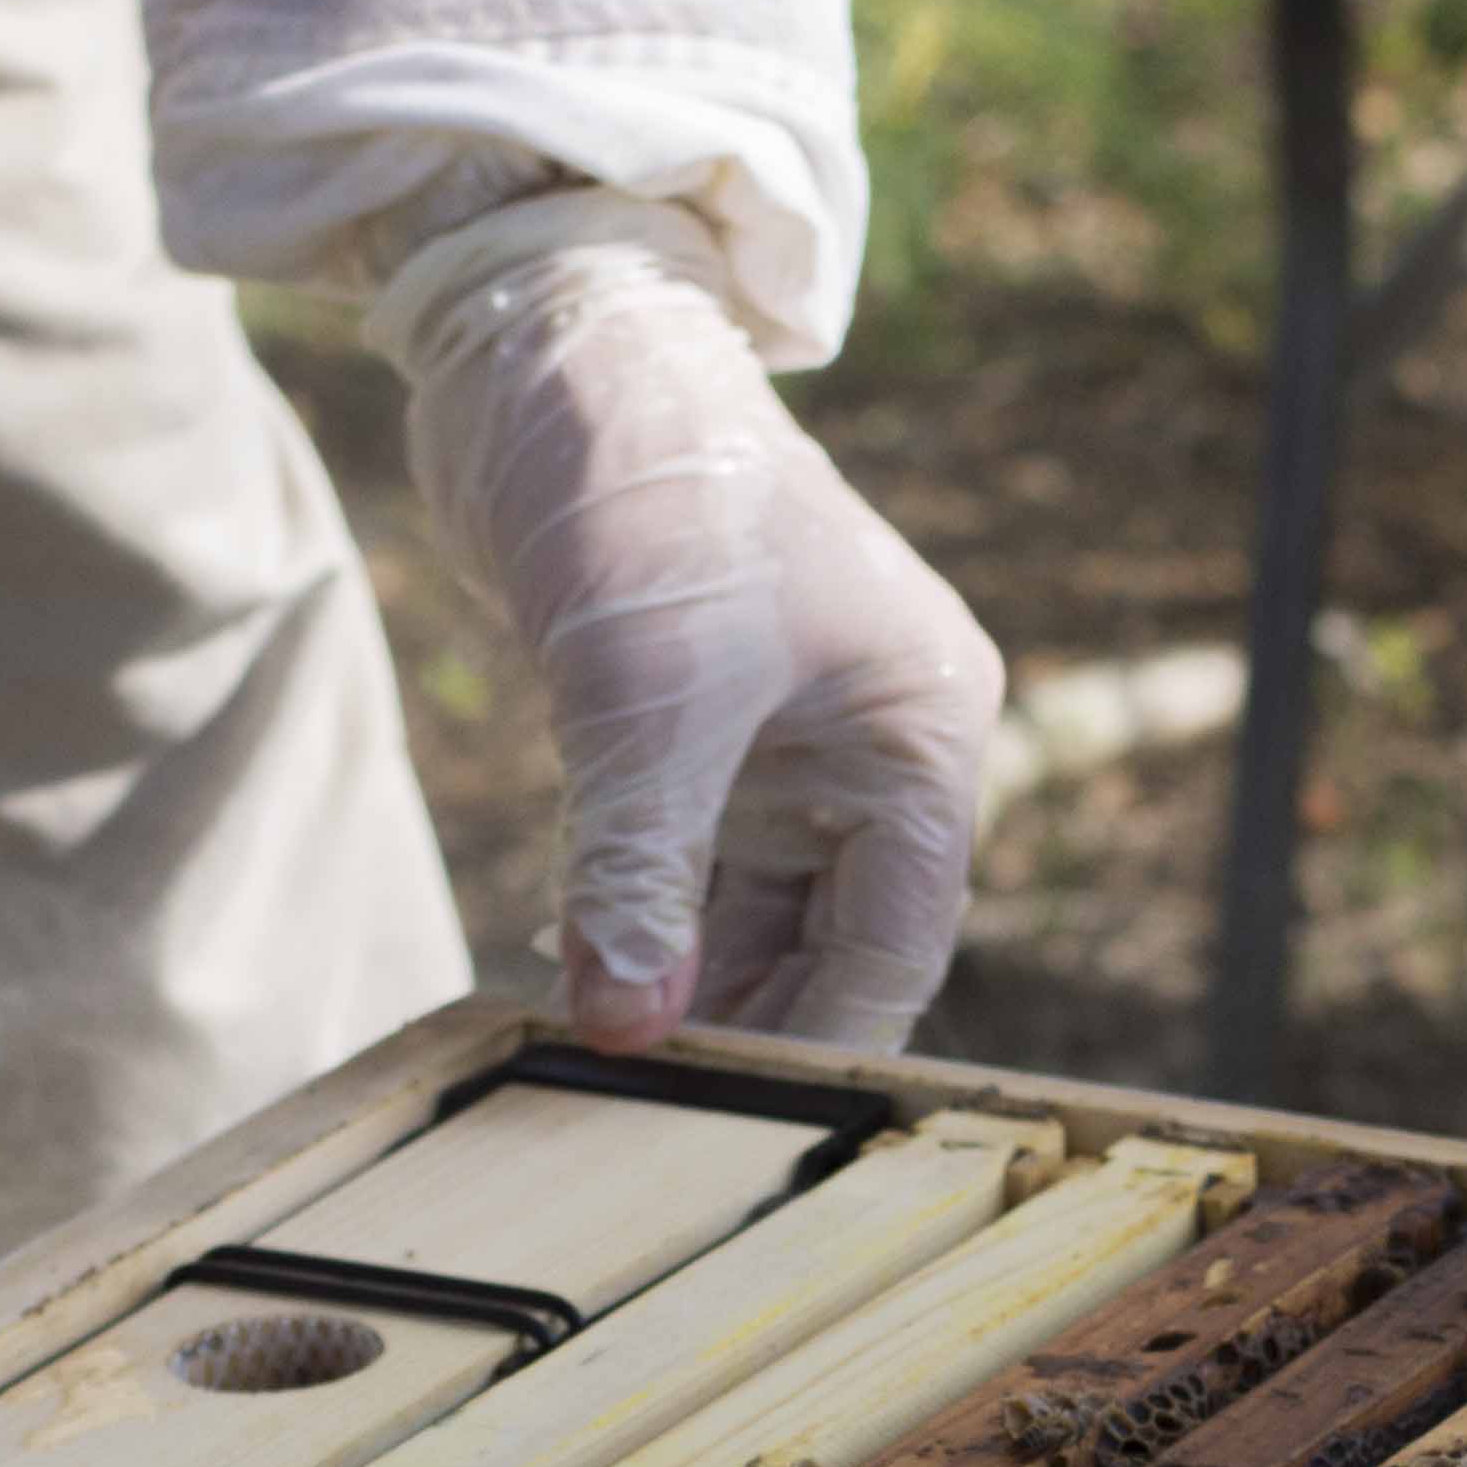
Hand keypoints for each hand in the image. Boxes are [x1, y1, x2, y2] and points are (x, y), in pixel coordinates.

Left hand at [392, 212, 1002, 1052]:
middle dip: (750, 1022)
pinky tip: (582, 979)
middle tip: (658, 1111)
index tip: (743, 1125)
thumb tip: (624, 1026)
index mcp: (920, 727)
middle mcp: (873, 741)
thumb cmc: (643, 486)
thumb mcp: (645, 699)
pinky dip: (638, 922)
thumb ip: (640, 873)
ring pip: (751, 912)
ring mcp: (786, 739)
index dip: (826, 1040)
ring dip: (684, 980)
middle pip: (832, 940)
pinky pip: (683, 865)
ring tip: (613, 1061)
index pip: (899, 940)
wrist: (546, 342)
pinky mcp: (698, 728)